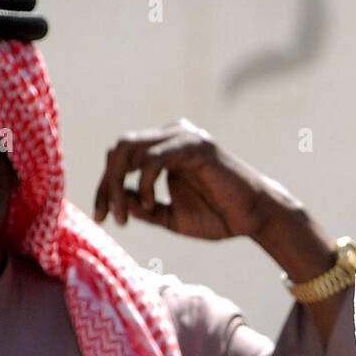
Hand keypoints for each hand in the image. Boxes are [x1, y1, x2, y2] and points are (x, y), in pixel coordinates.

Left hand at [94, 118, 340, 340]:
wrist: (254, 219)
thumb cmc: (218, 217)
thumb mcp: (169, 216)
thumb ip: (142, 205)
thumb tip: (116, 198)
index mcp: (163, 149)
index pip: (120, 157)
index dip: (104, 186)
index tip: (101, 216)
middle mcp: (171, 136)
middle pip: (119, 148)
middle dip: (106, 184)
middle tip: (110, 216)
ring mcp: (183, 137)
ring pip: (129, 148)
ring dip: (118, 184)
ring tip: (126, 215)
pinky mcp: (195, 146)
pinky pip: (154, 158)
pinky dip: (144, 182)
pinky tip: (149, 204)